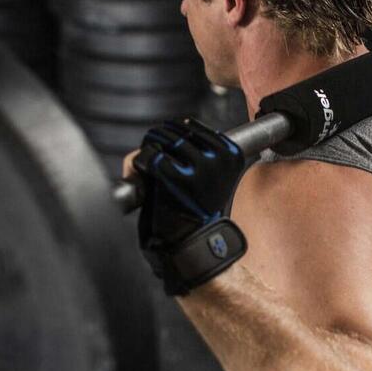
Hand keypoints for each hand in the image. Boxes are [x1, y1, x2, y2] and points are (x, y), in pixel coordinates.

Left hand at [133, 117, 246, 294]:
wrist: (191, 244)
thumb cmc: (194, 211)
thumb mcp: (205, 175)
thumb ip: (189, 149)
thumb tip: (158, 137)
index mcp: (231, 153)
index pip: (192, 126)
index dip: (173, 135)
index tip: (170, 152)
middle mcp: (218, 158)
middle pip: (175, 130)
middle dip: (157, 141)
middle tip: (153, 162)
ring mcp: (198, 167)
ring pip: (161, 139)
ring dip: (148, 151)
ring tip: (150, 171)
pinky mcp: (175, 178)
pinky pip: (150, 156)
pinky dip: (140, 165)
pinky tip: (144, 178)